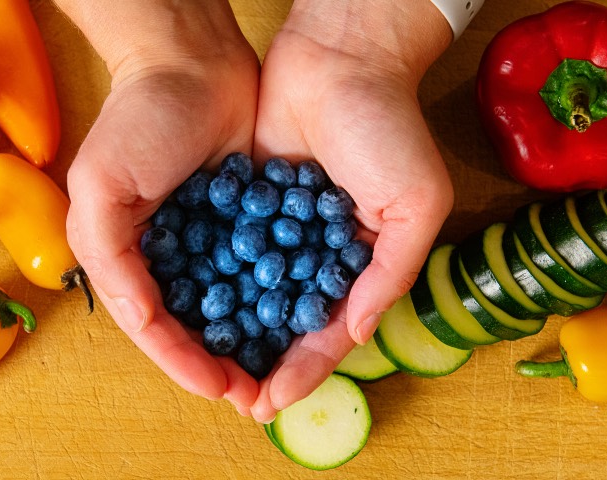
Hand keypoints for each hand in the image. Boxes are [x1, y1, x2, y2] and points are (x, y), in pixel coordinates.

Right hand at [60, 1, 261, 406]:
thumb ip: (110, 258)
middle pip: (197, 325)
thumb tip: (141, 320)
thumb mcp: (102, 187)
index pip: (157, 327)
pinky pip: (262, 267)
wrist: (192, 61)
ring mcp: (209, 238)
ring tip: (283, 368)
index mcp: (128, 256)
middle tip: (259, 394)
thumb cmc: (141, 120)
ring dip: (255, 338)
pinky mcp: (246, 219)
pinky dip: (278, 296)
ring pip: (234, 303)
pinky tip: (301, 318)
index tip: (223, 388)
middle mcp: (168, 255)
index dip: (187, 362)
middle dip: (225, 362)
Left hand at [247, 1, 454, 420]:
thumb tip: (357, 332)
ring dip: (235, 328)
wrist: (341, 59)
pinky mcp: (249, 200)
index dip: (306, 367)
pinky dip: (213, 278)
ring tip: (207, 365)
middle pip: (288, 319)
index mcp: (361, 260)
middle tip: (236, 398)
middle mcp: (319, 251)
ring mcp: (282, 228)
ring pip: (254, 291)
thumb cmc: (388, 128)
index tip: (274, 399)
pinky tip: (190, 308)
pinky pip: (230, 247)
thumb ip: (393, 272)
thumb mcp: (416, 203)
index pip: (330, 329)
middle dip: (264, 357)